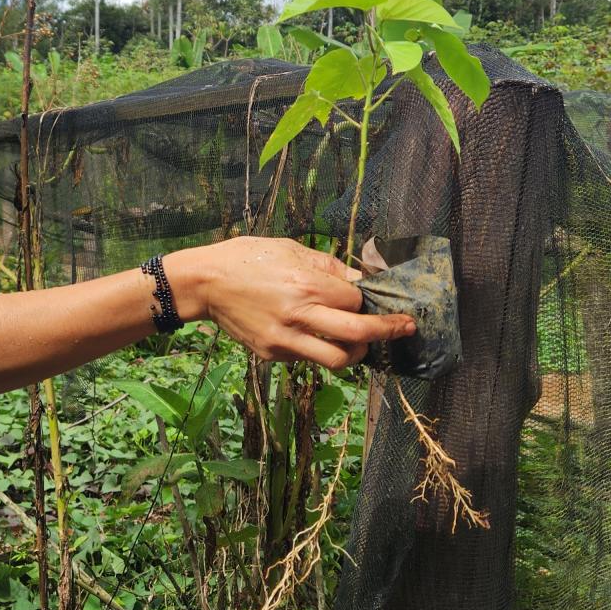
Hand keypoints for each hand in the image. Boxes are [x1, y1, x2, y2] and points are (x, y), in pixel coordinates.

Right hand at [193, 236, 415, 370]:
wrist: (205, 283)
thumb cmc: (246, 257)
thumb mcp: (290, 249)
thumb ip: (328, 267)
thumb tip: (358, 279)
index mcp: (306, 285)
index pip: (357, 300)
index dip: (368, 298)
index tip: (375, 297)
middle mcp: (300, 316)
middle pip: (359, 333)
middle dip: (389, 331)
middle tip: (405, 328)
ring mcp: (285, 340)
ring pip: (338, 359)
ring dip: (357, 352)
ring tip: (361, 342)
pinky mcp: (272, 354)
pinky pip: (308, 358)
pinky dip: (321, 349)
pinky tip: (318, 335)